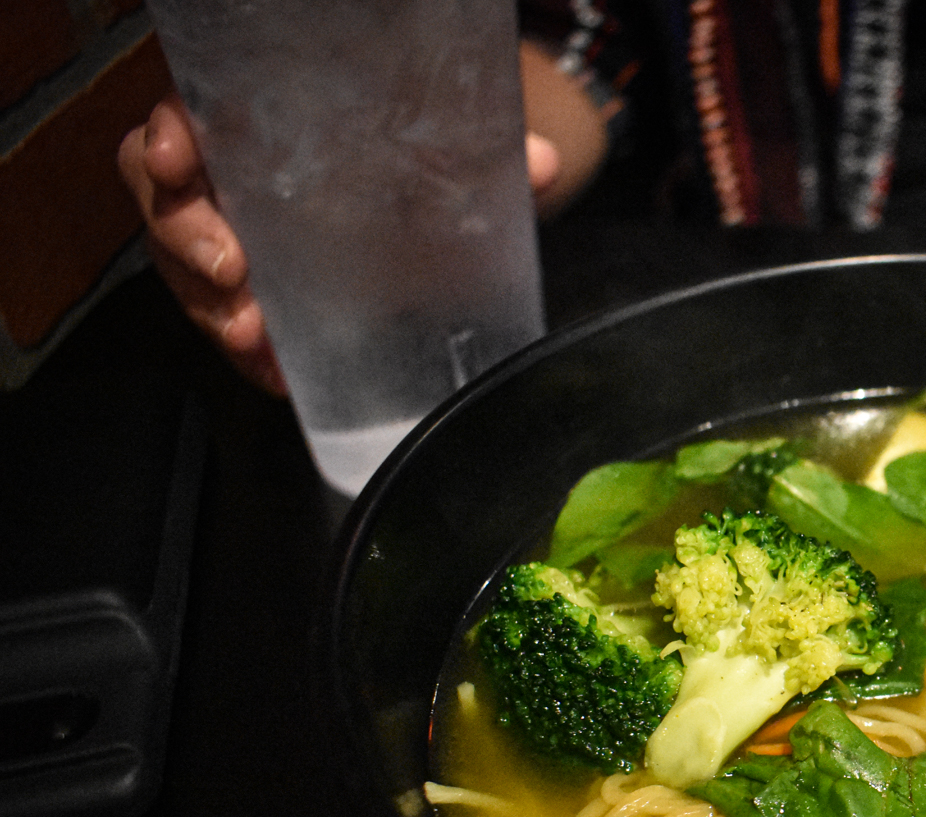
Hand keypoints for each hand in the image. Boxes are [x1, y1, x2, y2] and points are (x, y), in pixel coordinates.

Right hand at [118, 94, 564, 397]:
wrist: (436, 214)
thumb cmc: (417, 166)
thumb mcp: (448, 152)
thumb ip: (484, 153)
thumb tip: (540, 164)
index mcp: (258, 121)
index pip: (186, 117)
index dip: (168, 138)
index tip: (178, 161)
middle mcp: (231, 177)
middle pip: (167, 200)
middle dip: (186, 240)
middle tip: (232, 273)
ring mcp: (235, 239)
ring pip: (186, 268)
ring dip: (211, 308)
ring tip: (253, 336)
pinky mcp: (255, 299)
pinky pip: (230, 324)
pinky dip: (250, 353)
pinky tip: (278, 372)